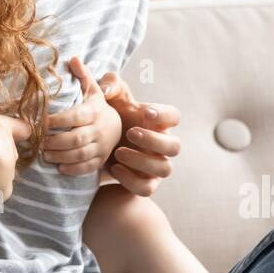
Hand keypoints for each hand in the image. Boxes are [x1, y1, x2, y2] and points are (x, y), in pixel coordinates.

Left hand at [43, 56, 123, 175]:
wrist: (118, 127)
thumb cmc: (97, 107)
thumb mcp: (93, 90)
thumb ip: (83, 75)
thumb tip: (73, 58)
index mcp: (94, 112)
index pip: (75, 117)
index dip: (57, 121)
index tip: (41, 122)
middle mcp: (99, 130)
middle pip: (76, 139)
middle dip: (55, 142)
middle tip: (39, 143)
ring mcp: (101, 147)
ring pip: (80, 154)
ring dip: (60, 157)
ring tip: (44, 155)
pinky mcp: (100, 160)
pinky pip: (87, 167)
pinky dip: (73, 169)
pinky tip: (59, 168)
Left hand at [97, 72, 179, 197]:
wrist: (98, 144)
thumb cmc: (110, 116)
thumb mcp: (110, 98)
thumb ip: (109, 84)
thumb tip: (106, 88)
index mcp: (158, 122)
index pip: (174, 116)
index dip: (164, 115)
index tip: (146, 113)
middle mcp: (162, 145)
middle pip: (175, 146)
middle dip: (154, 140)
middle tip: (131, 132)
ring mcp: (155, 166)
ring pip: (165, 169)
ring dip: (143, 161)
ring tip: (118, 152)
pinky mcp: (145, 183)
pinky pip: (147, 189)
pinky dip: (132, 181)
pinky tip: (115, 168)